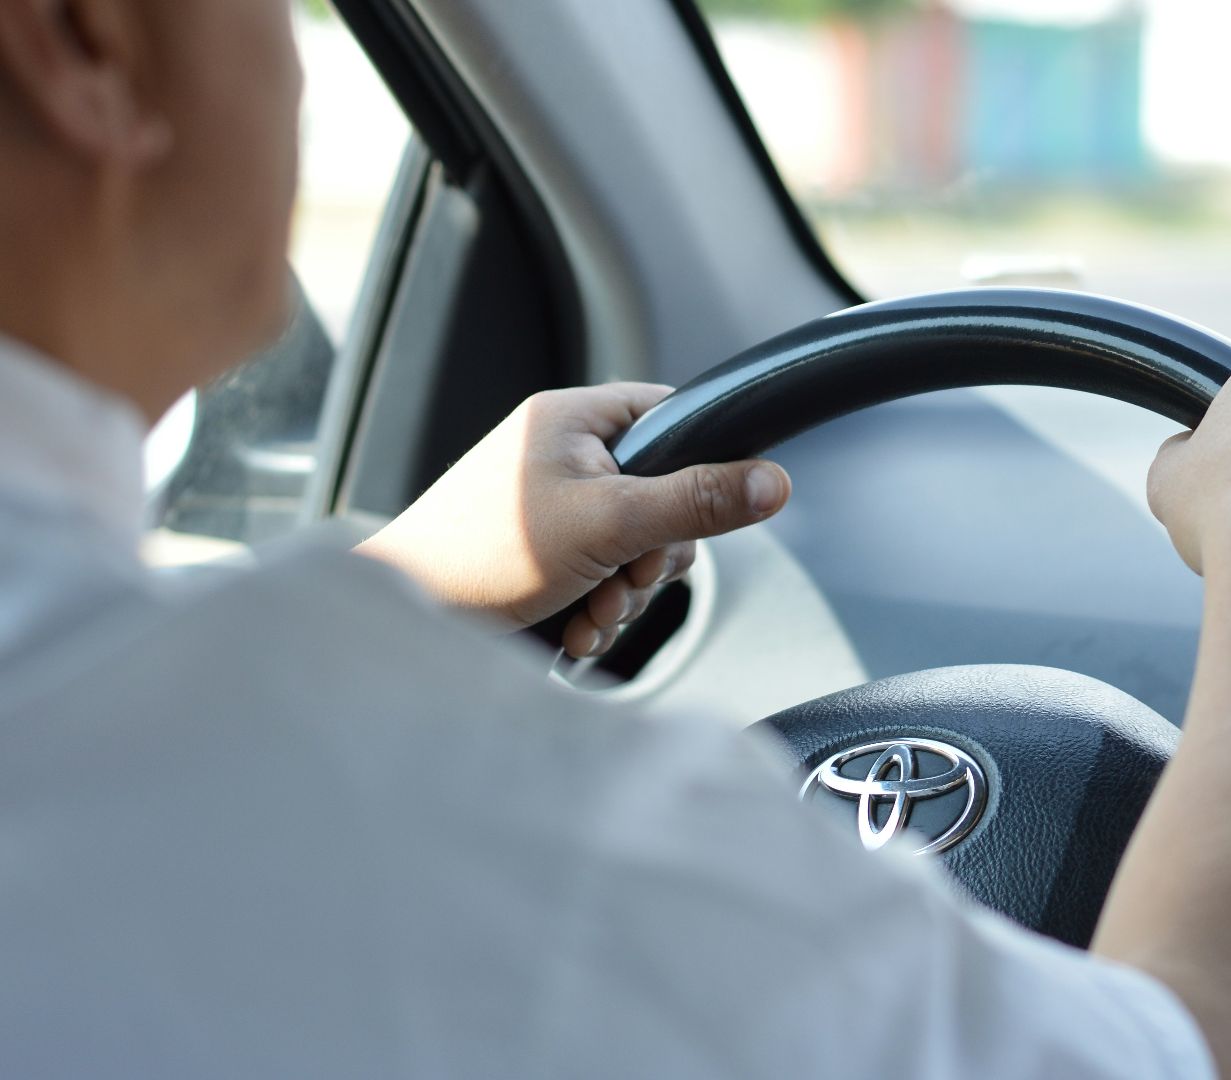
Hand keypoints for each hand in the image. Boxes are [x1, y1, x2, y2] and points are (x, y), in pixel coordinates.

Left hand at [356, 383, 790, 656]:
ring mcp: (552, 507)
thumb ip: (696, 503)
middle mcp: (563, 454)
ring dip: (625, 595)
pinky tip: (573, 628)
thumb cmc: (482, 556)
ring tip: (587, 613)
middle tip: (623, 579)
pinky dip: (598, 611)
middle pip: (665, 497)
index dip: (698, 468)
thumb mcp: (610, 524)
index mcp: (573, 418)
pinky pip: (603, 577)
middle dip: (652, 559)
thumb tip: (776, 482)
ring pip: (636, 548)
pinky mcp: (542, 555)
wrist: (403, 622)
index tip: (689, 517)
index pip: (674, 418)